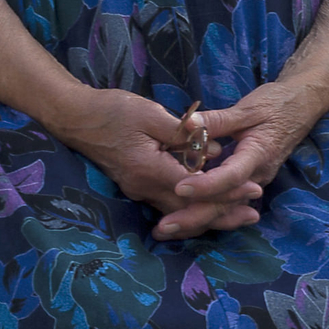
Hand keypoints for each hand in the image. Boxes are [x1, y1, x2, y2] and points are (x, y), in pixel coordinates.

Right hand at [50, 87, 244, 233]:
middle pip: (189, 210)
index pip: (197, 189)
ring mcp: (139, 190)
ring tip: (238, 217)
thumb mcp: (150, 114)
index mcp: (150, 170)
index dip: (227, 192)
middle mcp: (144, 188)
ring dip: (209, 215)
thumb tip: (213, 152)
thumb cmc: (112, 110)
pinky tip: (209, 207)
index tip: (253, 189)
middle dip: (223, 214)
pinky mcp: (137, 186)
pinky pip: (169, 204)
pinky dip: (192, 208)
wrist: (74, 117)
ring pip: (179, 212)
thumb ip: (182, 134)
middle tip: (253, 215)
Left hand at [157, 80, 321, 240]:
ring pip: (225, 208)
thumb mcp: (247, 107)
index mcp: (258, 154)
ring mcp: (254, 182)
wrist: (303, 107)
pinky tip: (182, 218)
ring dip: (196, 219)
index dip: (206, 185)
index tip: (179, 187)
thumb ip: (217, 120)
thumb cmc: (276, 104)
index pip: (231, 176)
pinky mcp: (248, 182)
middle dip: (195, 217)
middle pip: (226, 204)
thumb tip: (187, 125)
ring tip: (166, 229)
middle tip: (164, 227)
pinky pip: (226, 202)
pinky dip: (204, 210)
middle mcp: (258, 175)